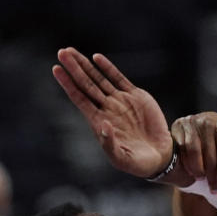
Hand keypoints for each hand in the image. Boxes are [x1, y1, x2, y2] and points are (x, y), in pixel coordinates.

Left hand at [52, 47, 173, 178]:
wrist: (160, 156)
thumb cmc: (137, 163)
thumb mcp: (121, 158)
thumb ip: (110, 143)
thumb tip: (102, 124)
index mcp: (99, 122)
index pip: (79, 98)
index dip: (68, 84)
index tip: (56, 70)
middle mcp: (107, 108)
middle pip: (86, 84)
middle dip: (74, 69)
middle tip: (62, 53)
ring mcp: (120, 101)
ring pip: (99, 79)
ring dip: (86, 65)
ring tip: (71, 52)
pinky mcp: (136, 97)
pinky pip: (119, 79)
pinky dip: (108, 68)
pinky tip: (97, 58)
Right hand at [171, 113, 216, 198]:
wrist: (205, 121)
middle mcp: (209, 123)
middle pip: (210, 159)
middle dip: (212, 179)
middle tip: (213, 190)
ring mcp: (192, 122)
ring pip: (194, 154)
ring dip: (198, 171)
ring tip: (202, 180)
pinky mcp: (179, 125)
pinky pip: (182, 149)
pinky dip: (187, 163)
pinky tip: (191, 172)